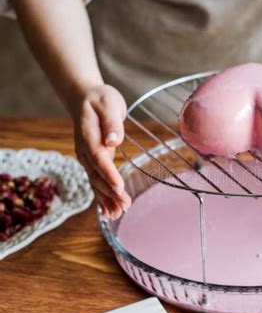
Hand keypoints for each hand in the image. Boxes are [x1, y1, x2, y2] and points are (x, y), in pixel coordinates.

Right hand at [72, 84, 131, 217]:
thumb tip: (113, 140)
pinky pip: (95, 182)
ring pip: (95, 182)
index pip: (98, 157)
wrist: (84, 99)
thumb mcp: (108, 103)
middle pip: (96, 174)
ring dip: (107, 199)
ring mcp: (86, 158)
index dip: (108, 173)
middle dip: (110, 192)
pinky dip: (102, 198)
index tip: (119, 187)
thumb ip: (111, 122)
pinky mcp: (91, 162)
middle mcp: (84, 150)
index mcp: (87, 135)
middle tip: (126, 206)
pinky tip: (110, 213)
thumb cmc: (100, 99)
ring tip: (119, 213)